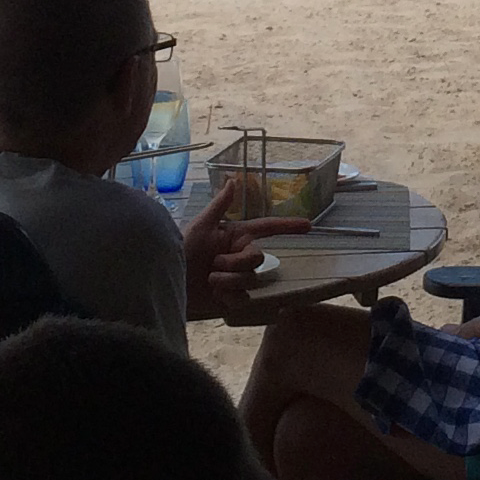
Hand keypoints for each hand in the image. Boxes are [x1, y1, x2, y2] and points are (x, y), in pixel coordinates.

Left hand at [181, 176, 309, 316]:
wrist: (170, 281)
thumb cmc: (182, 250)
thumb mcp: (200, 226)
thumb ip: (220, 205)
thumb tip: (233, 181)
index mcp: (236, 236)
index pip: (267, 228)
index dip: (288, 226)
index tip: (309, 225)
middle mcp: (239, 255)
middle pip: (258, 259)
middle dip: (236, 263)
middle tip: (214, 264)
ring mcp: (237, 276)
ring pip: (251, 280)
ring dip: (228, 281)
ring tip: (210, 280)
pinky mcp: (232, 297)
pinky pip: (244, 298)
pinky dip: (230, 297)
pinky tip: (216, 296)